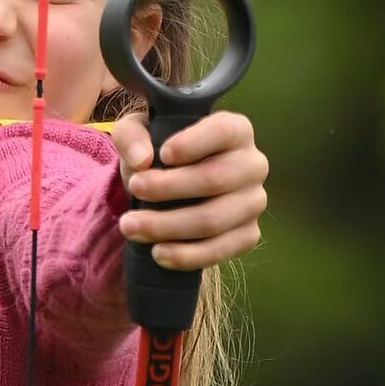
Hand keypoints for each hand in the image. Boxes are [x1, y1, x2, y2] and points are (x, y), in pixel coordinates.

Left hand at [111, 110, 268, 270]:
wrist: (173, 190)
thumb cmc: (160, 152)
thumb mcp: (139, 133)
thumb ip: (132, 136)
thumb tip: (142, 161)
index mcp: (236, 130)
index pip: (222, 132)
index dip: (192, 144)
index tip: (162, 155)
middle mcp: (254, 164)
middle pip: (214, 179)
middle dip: (168, 188)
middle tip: (133, 189)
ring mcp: (254, 202)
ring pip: (212, 219)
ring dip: (167, 226)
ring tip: (130, 226)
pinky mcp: (249, 234)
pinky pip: (220, 250)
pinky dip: (186, 255)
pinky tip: (158, 252)